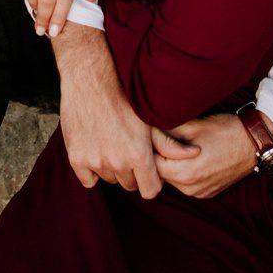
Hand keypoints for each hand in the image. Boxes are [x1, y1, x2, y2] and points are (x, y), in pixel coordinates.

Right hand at [50, 25, 159, 198]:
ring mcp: (95, 161)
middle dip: (130, 172)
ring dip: (111, 168)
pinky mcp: (76, 158)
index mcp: (139, 156)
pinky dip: (91, 170)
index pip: (150, 191)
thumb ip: (170, 143)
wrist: (91, 82)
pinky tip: (95, 151)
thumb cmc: (124, 98)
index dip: (150, 180)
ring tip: (110, 145)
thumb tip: (195, 154)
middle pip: (129, 185)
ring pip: (109, 179)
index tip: (146, 168)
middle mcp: (118, 163)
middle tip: (126, 150)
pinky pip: (88, 179)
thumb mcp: (150, 121)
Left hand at [152, 114, 259, 198]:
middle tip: (161, 137)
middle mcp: (190, 188)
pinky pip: (185, 183)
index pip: (150, 164)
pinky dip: (182, 171)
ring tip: (176, 145)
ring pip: (172, 178)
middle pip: (160, 173)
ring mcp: (200, 192)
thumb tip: (144, 130)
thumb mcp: (191, 126)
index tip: (150, 134)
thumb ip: (164, 132)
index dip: (148, 147)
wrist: (256, 143)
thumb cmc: (225, 130)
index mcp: (185, 173)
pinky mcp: (207, 192)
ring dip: (169, 164)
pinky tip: (189, 155)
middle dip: (157, 156)